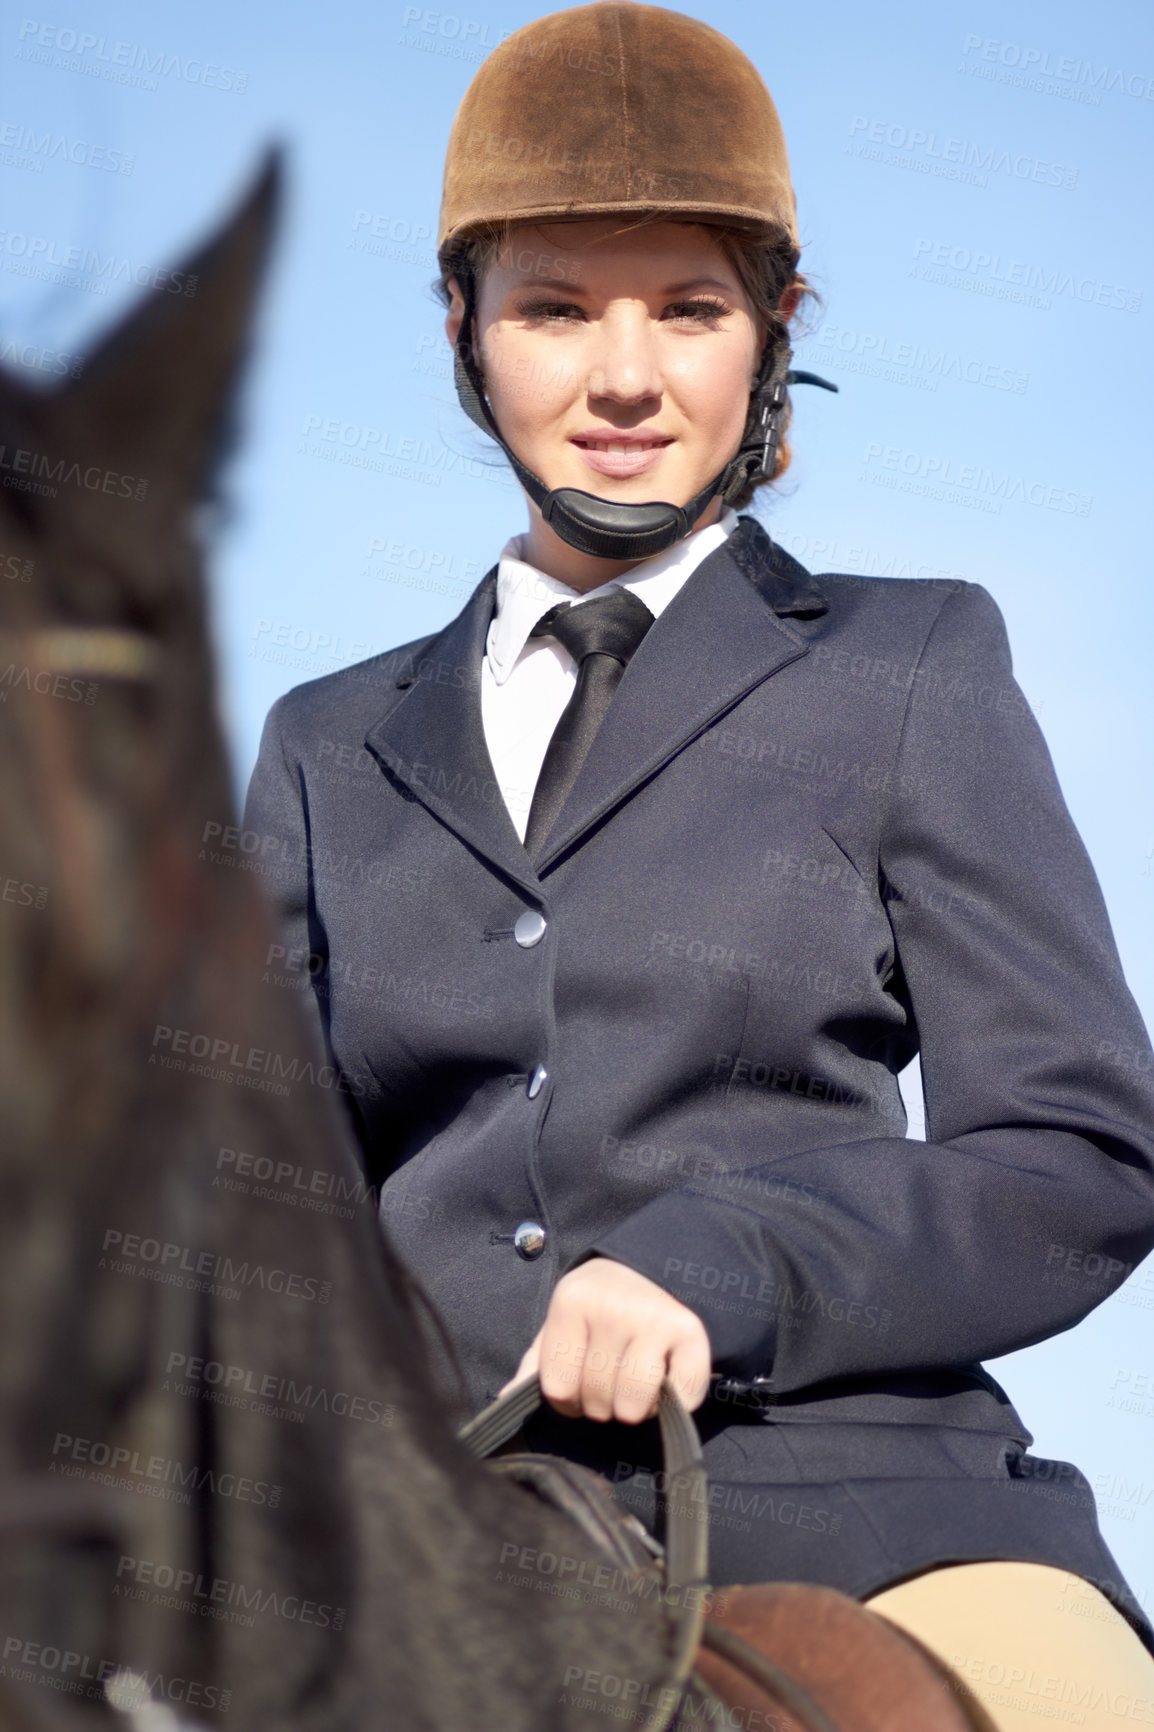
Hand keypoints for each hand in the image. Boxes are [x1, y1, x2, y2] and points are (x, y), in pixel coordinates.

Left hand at [497, 1256, 711, 1423]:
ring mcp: (653, 1319)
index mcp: (571, 1302)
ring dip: (634, 1408)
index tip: (581, 1380)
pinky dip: (674, 1403)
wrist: (649, 1269)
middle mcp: (612, 1307)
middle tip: (611, 1377)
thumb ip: (535, 1365)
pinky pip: (680, 1399)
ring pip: (632, 1407)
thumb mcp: (559, 1326)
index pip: (558, 1390)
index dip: (568, 1399)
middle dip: (602, 1403)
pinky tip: (665, 1377)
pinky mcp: (690, 1332)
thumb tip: (507, 1399)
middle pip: (596, 1401)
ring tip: (634, 1382)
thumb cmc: (595, 1310)